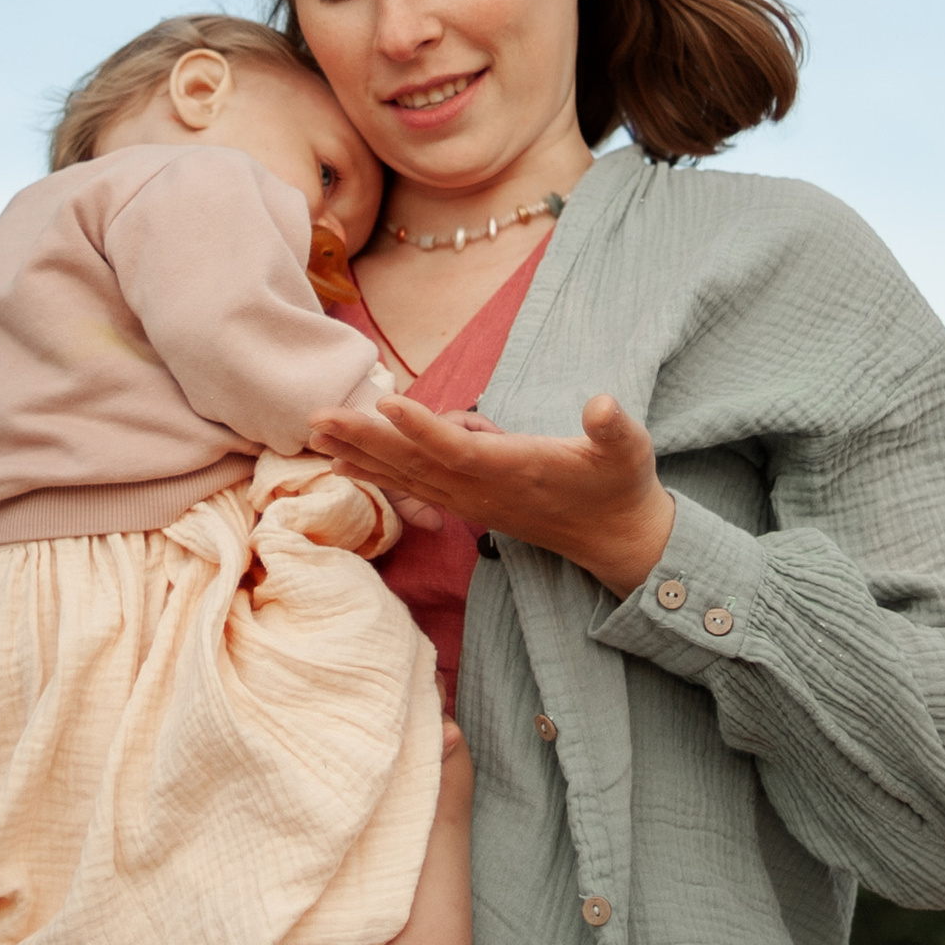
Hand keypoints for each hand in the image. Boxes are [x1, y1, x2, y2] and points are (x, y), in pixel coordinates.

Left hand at [306, 390, 676, 599]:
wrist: (614, 538)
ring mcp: (470, 499)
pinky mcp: (466, 502)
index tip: (388, 406)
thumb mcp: (628, 451)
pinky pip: (411, 485)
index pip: (462, 451)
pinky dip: (376, 472)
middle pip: (415, 462)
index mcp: (516, 471)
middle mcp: (483, 489)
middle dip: (365, 438)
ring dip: (359, 452)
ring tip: (315, 432)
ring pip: (405, 474)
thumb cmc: (619, 486)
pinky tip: (343, 463)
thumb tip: (604, 406)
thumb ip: (614, 429)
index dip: (425, 429)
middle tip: (317, 417)